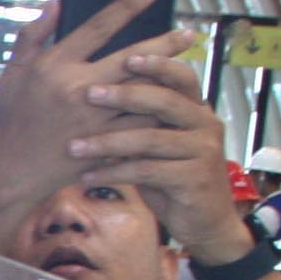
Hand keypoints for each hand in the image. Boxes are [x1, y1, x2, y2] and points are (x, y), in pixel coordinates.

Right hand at [0, 0, 178, 246]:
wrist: (10, 170)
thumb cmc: (11, 118)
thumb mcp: (12, 72)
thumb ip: (32, 35)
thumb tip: (55, 4)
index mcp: (55, 66)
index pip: (97, 27)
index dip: (127, 6)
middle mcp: (78, 89)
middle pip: (133, 59)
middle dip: (166, 44)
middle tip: (189, 34)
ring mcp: (94, 119)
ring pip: (143, 94)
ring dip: (169, 82)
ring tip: (187, 70)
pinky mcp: (104, 143)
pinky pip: (140, 126)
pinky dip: (158, 115)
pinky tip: (174, 106)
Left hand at [61, 30, 235, 261]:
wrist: (204, 222)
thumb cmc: (172, 179)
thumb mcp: (156, 145)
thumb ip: (141, 122)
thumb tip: (98, 93)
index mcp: (197, 110)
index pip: (182, 78)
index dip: (157, 65)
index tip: (125, 57)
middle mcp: (206, 124)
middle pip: (165, 101)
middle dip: (126, 95)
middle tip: (89, 94)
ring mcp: (203, 151)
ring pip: (151, 139)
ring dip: (108, 142)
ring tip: (74, 147)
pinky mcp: (195, 179)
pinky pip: (147, 170)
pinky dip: (114, 173)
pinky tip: (87, 177)